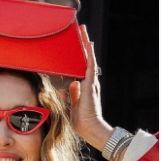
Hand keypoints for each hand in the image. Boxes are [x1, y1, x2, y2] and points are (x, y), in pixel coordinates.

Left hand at [70, 18, 119, 160]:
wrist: (90, 129)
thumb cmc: (82, 121)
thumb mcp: (73, 105)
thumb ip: (72, 94)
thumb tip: (70, 84)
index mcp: (85, 88)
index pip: (81, 68)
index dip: (80, 56)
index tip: (77, 46)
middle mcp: (89, 82)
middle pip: (86, 60)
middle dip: (83, 45)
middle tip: (80, 31)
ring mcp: (90, 82)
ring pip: (88, 58)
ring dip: (86, 45)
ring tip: (83, 31)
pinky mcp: (90, 83)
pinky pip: (90, 65)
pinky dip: (89, 53)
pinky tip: (88, 43)